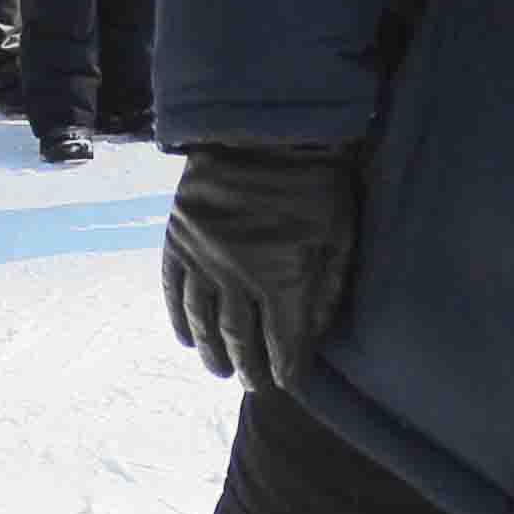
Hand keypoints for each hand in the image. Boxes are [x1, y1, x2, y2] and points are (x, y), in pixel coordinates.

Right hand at [159, 146, 360, 390]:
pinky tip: (187, 339)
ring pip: (205, 320)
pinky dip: (180, 318)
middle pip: (240, 338)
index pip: (283, 341)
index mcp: (282, 279)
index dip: (285, 367)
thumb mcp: (339, 234)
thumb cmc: (314, 181)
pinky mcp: (179, 239)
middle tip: (253, 385)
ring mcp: (203, 259)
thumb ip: (327, 289)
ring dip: (213, 351)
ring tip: (219, 370)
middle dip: (249, 368)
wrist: (262, 128)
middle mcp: (237, 278)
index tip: (286, 382)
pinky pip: (175, 290)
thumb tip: (313, 335)